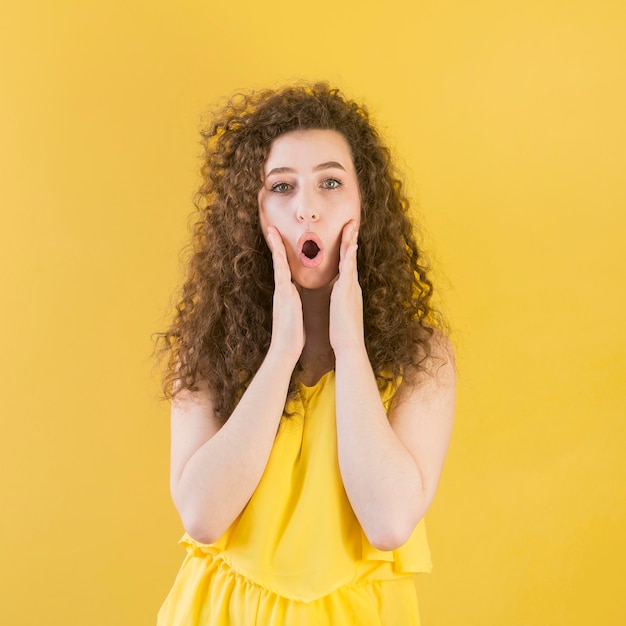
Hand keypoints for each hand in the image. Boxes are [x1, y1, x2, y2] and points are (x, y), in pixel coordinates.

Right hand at [266, 226, 304, 364]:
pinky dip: (279, 262)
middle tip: (272, 227)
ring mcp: (282, 292)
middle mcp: (282, 289)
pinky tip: (278, 251)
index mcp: (288, 292)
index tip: (282, 239)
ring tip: (272, 230)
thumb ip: (295, 300)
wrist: (286, 349)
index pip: (286, 267)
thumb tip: (297, 292)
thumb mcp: (296, 311)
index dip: (284, 253)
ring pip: (278, 264)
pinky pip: (281, 275)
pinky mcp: (283, 297)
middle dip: (276, 244)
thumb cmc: (293, 333)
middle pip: (279, 261)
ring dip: (275, 247)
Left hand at [329, 220, 364, 354]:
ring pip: (350, 260)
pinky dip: (349, 257)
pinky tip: (351, 245)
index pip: (346, 265)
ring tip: (352, 225)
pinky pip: (348, 270)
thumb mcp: (340, 311)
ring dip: (351, 241)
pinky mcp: (347, 292)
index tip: (347, 236)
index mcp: (348, 290)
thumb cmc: (343, 332)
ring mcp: (350, 287)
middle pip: (350, 257)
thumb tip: (338, 296)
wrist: (349, 345)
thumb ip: (340, 300)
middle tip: (352, 222)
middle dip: (351, 239)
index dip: (346, 249)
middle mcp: (351, 285)